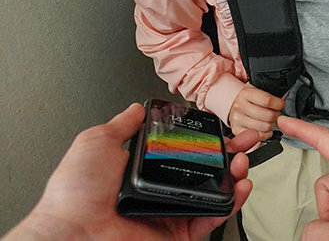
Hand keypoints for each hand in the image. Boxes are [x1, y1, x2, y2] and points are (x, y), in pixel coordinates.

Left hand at [3, 103, 258, 240]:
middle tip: (247, 142)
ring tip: (241, 163)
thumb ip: (121, 125)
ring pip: (215, 191)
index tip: (224, 127)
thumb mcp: (97, 143)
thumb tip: (135, 108)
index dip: (209, 138)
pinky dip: (230, 204)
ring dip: (234, 175)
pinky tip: (237, 188)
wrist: (73, 231)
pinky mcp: (179, 231)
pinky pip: (211, 217)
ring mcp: (172, 210)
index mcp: (145, 168)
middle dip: (232, 153)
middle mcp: (162, 189)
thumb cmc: (76, 192)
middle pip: (208, 168)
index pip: (187, 149)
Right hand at [229, 83, 284, 139]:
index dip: (279, 104)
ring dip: (272, 125)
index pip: (267, 100)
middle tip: (276, 114)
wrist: (238, 106)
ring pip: (265, 127)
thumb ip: (271, 94)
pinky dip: (266, 134)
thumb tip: (282, 103)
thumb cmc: (253, 99)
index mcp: (246, 93)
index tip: (281, 104)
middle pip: (268, 116)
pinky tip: (266, 129)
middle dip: (276, 115)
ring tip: (270, 121)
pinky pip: (259, 136)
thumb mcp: (260, 90)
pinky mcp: (237, 130)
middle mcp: (239, 106)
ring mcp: (236, 119)